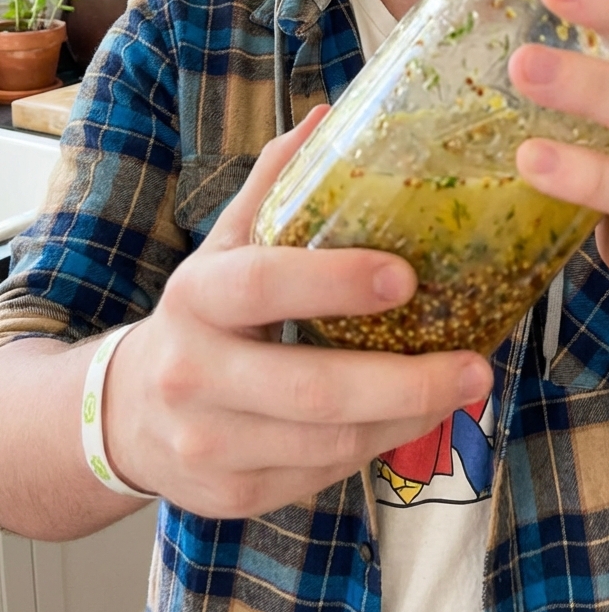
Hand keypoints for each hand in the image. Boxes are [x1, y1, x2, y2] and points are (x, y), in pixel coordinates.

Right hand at [103, 107, 491, 516]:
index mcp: (196, 296)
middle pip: (311, 389)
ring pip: (328, 443)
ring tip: (461, 387)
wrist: (129, 415)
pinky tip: (411, 417)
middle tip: (476, 365)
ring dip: (406, 418)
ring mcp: (210, 442)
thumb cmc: (202, 316)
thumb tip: (328, 117)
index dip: (335, 280)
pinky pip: (322, 476)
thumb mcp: (226, 246)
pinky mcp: (231, 494)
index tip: (407, 276)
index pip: (265, 284)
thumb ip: (275, 185)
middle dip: (405, 382)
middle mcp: (194, 374)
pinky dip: (376, 446)